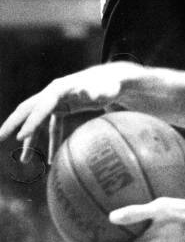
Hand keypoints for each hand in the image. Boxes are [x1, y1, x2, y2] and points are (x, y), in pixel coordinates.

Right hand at [0, 62, 139, 161]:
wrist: (114, 80)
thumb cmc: (111, 85)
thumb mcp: (107, 88)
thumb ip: (99, 91)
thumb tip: (89, 92)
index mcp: (60, 88)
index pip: (41, 105)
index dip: (31, 121)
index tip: (20, 137)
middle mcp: (54, 92)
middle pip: (29, 108)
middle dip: (14, 123)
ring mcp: (57, 100)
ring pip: (37, 120)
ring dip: (31, 139)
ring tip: (24, 161)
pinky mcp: (63, 107)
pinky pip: (51, 125)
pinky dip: (50, 140)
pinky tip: (51, 158)